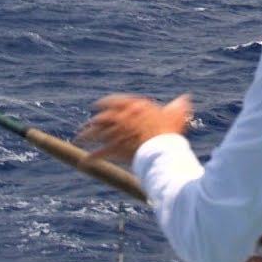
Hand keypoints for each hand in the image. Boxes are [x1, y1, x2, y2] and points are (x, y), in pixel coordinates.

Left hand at [77, 93, 191, 164]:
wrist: (163, 148)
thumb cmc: (170, 132)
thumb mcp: (176, 116)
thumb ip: (177, 108)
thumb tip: (184, 99)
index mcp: (134, 107)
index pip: (115, 102)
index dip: (105, 103)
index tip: (97, 105)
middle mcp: (122, 117)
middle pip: (102, 118)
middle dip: (93, 122)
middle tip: (86, 126)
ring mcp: (116, 132)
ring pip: (95, 133)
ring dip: (85, 136)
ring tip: (78, 139)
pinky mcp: (114, 148)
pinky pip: (99, 153)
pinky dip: (91, 158)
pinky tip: (83, 163)